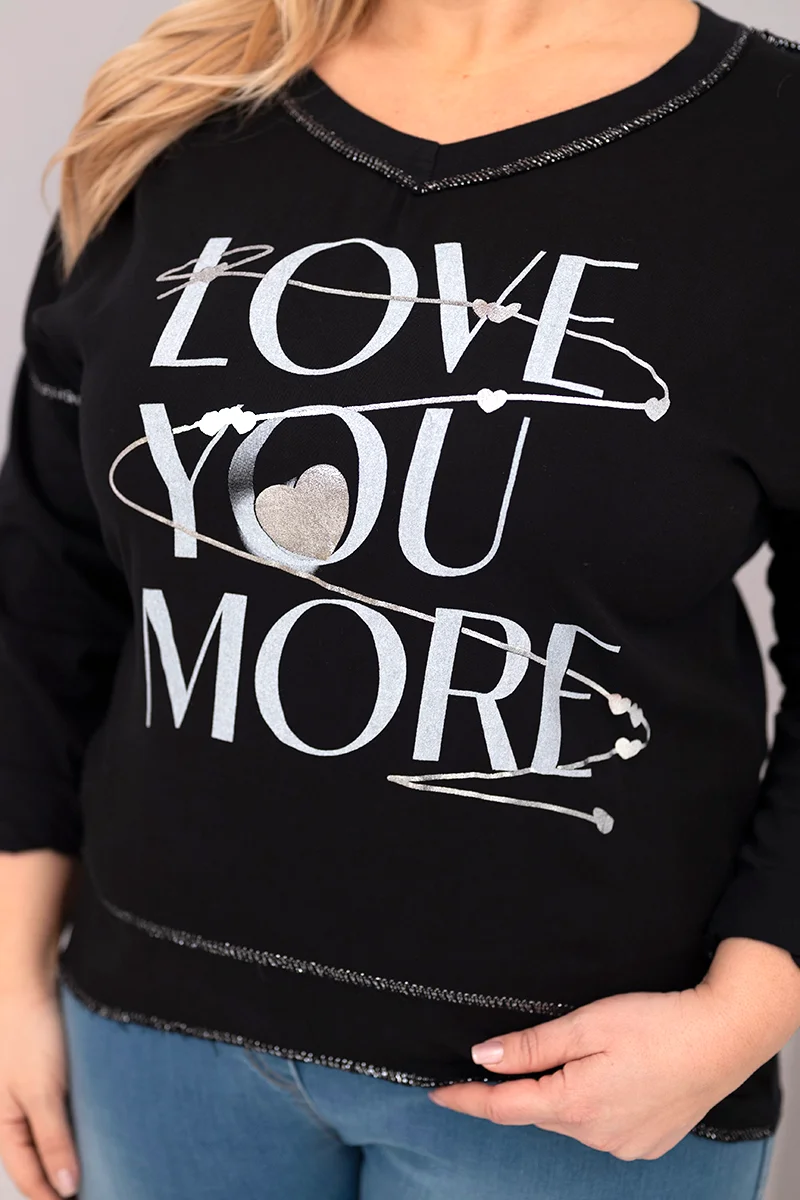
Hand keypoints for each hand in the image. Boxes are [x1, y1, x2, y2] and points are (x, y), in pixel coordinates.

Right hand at [0, 985, 78, 1198]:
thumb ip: (53, 1139)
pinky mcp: (48, 1076)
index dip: (51, 1198)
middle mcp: (14, 1115)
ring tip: (102, 1168)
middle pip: (38, 1160)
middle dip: (61, 1180)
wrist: (29, 983)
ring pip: (51, 1136)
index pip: (28, 1177)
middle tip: (96, 1190)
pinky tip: (99, 1129)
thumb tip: (65, 1188)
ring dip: (72, 1152)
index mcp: (4, 1127)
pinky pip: (62, 1112)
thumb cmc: (29, 1035)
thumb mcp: (42, 1092)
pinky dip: (77, 1126)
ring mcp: (30, 1095)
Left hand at [430, 940, 799, 1160]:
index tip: (437, 1093)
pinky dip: (591, 1108)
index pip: (502, 1107)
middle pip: (536, 1112)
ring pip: (569, 1120)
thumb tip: (482, 1057)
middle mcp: (594, 1135)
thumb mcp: (585, 1024)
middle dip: (518, 1090)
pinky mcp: (645, 1143)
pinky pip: (601, 1129)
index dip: (466, 1098)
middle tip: (507, 1059)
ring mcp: (622, 1144)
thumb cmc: (655, 1024)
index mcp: (572, 1104)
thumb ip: (530, 1046)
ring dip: (558, 1096)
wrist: (722, 1039)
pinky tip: (609, 1081)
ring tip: (577, 1060)